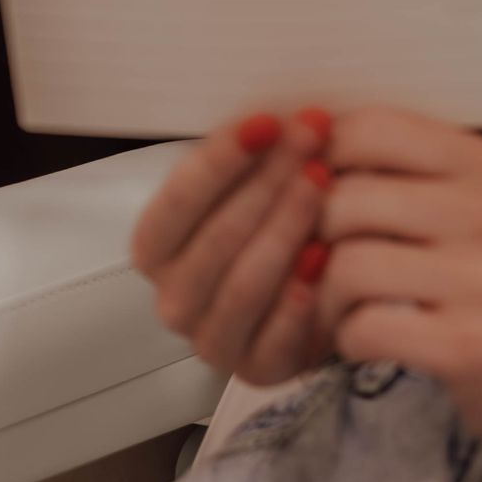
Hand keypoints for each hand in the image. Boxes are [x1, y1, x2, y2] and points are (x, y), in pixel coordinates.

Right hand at [130, 108, 333, 384]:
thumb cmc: (269, 227)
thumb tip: (284, 110)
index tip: (266, 122)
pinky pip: (275, 338)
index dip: (220, 160)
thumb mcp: (249, 184)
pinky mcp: (256, 370)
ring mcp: (213, 340)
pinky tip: (325, 257)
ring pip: (243, 283)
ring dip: (286, 225)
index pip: (176, 203)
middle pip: (216, 239)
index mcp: (156, 249)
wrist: (302, 297)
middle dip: (267, 180)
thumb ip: (251, 155)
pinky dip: (299, 298)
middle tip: (311, 137)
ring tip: (322, 179)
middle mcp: (175, 299)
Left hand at [312, 106, 481, 467]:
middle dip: (312, 239)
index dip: (321, 159)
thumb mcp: (480, 209)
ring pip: (348, 264)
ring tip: (342, 312)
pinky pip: (366, 328)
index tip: (314, 196)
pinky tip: (368, 344)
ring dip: (325, 298)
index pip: (372, 127)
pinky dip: (348, 340)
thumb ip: (412, 177)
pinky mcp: (470, 344)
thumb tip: (308, 153)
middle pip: (346, 197)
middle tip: (318, 268)